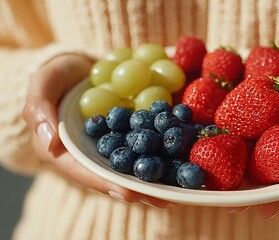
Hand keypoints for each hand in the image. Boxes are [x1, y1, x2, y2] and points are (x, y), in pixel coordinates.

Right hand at [22, 53, 170, 207]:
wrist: (80, 66)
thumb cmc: (55, 76)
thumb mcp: (42, 85)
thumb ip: (39, 110)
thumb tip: (48, 140)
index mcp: (69, 152)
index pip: (88, 173)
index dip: (109, 184)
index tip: (130, 193)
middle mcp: (96, 153)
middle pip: (118, 174)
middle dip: (143, 188)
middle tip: (167, 200)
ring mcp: (116, 142)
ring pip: (137, 161)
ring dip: (160, 174)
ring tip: (183, 186)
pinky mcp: (133, 130)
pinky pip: (149, 139)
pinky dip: (166, 146)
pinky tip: (186, 151)